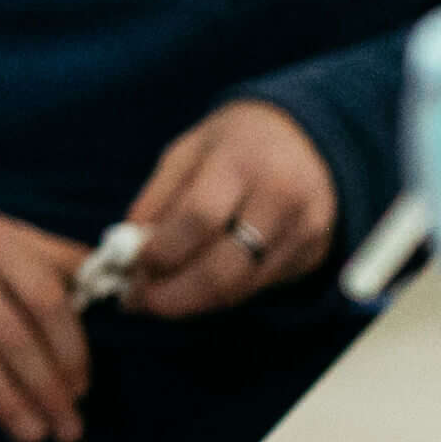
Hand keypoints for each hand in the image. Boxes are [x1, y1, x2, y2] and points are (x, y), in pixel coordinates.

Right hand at [0, 202, 93, 441]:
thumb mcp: (3, 234)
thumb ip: (55, 260)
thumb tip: (115, 286)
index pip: (45, 299)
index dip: (70, 349)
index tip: (83, 387)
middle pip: (11, 334)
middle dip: (45, 388)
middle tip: (66, 428)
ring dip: (2, 399)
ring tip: (29, 434)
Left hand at [115, 100, 341, 318]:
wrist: (307, 138)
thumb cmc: (234, 145)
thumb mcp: (188, 152)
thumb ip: (157, 200)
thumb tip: (125, 254)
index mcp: (242, 161)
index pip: (199, 218)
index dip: (161, 251)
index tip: (129, 268)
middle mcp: (281, 198)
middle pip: (224, 268)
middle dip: (174, 296)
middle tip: (139, 302)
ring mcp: (304, 230)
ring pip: (242, 288)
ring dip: (194, 303)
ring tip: (158, 299)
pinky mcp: (315, 254)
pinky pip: (260, 288)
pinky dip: (222, 295)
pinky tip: (196, 288)